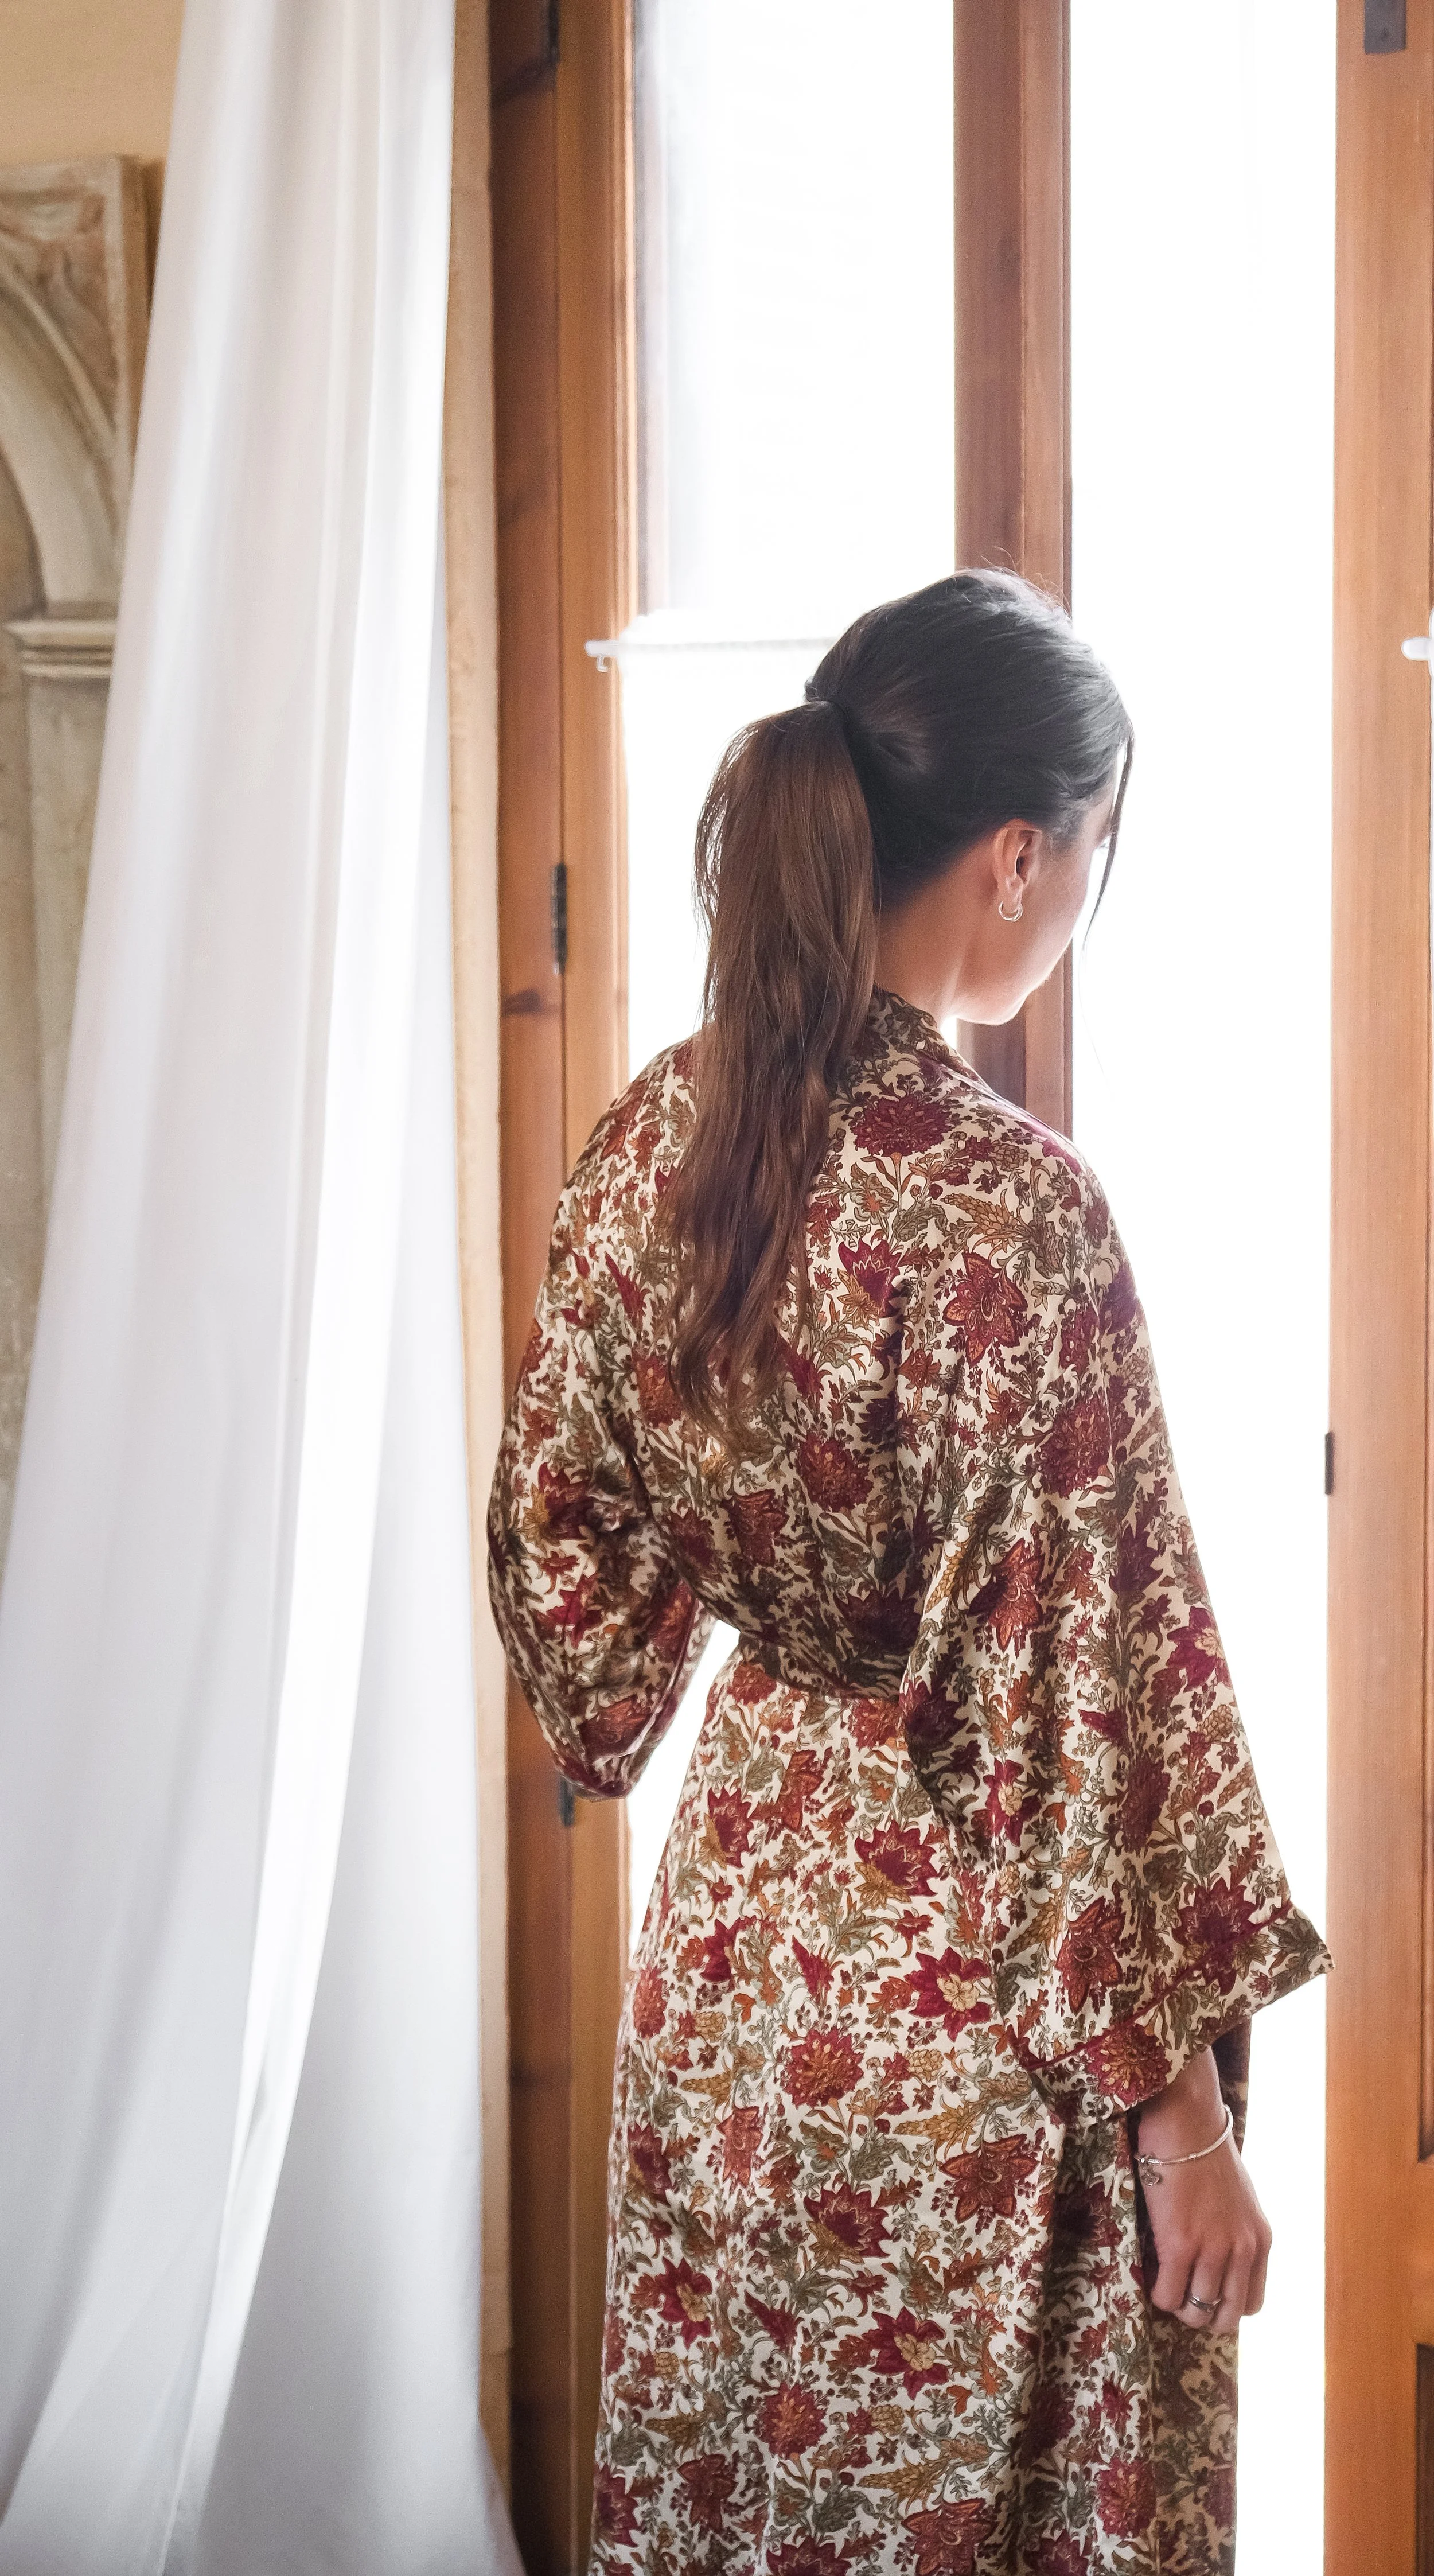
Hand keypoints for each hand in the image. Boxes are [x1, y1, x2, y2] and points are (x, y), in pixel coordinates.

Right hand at [1133, 2045, 1271, 2334]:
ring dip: (1177, 2305)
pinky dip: (1157, 2293)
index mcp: (1260, 2240)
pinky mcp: (1179, 2244)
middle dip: (1202, 2316)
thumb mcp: (1239, 2199)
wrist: (1187, 2120)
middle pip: (1225, 2317)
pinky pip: (1167, 2294)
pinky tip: (1150, 2275)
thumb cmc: (1206, 2152)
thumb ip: (1236, 2232)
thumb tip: (1220, 2260)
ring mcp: (1212, 2249)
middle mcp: (1242, 2250)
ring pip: (1195, 2312)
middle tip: (1181, 2296)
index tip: (1204, 2294)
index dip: (1225, 2306)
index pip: (1251, 2303)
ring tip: (1163, 2284)